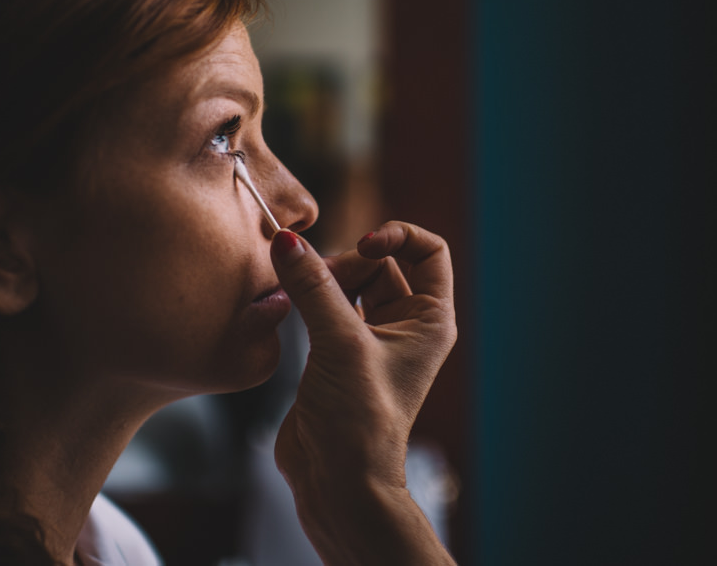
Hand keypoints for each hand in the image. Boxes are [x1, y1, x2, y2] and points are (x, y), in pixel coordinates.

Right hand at [270, 221, 456, 565]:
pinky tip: (288, 304)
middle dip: (345, 262)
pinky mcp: (337, 353)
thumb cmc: (360, 420)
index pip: (428, 252)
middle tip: (314, 281)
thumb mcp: (340, 343)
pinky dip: (307, 299)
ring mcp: (370, 339)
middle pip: (378, 264)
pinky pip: (324, 307)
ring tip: (295, 293)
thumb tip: (287, 242)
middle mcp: (404, 325)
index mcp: (429, 319)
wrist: (338, 480)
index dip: (397, 236)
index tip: (363, 244)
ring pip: (347, 284)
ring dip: (321, 280)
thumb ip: (313, 287)